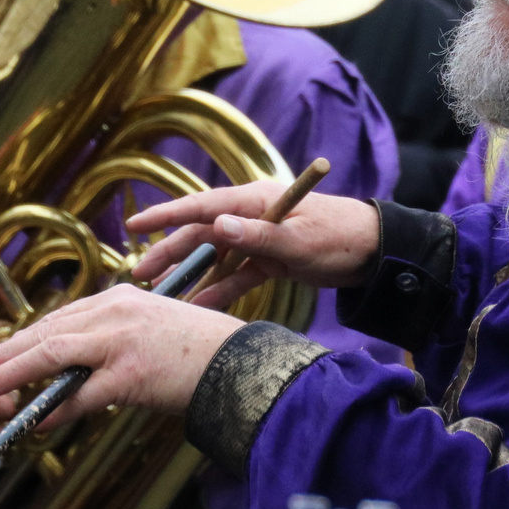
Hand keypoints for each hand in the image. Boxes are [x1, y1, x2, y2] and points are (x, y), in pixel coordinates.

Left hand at [0, 285, 241, 425]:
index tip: (2, 351)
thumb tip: (78, 371)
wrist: (240, 363)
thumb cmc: (201, 350)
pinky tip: (37, 422)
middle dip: (8, 352)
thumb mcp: (153, 328)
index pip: (61, 316)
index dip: (26, 336)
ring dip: (14, 374)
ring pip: (51, 355)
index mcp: (122, 297)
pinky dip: (54, 410)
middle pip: (47, 331)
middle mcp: (116, 311)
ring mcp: (120, 342)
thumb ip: (115, 338)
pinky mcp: (129, 374)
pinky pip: (79, 396)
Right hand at [124, 182, 379, 310]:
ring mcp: (260, 238)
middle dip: (169, 253)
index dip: (166, 216)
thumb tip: (218, 226)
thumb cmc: (340, 237)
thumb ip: (259, 235)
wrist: (374, 253)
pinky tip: (198, 309)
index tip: (134, 225)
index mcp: (255, 200)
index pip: (202, 206)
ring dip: (191, 275)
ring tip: (161, 295)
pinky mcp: (270, 260)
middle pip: (202, 234)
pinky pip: (237, 276)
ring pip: (215, 257)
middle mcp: (252, 216)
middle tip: (139, 276)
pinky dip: (219, 291)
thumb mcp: (300, 239)